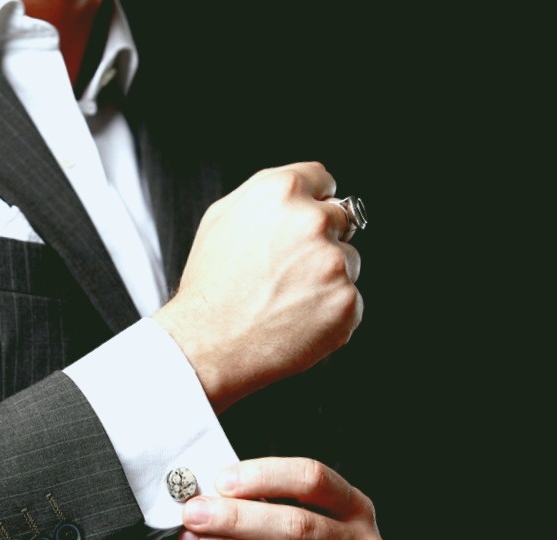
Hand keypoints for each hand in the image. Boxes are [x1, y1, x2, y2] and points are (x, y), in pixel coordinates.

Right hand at [152, 161, 361, 412]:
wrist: (207, 343)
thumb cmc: (209, 287)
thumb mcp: (221, 219)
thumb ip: (264, 198)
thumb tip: (297, 195)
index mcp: (281, 191)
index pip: (322, 179)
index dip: (315, 200)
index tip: (309, 218)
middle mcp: (312, 220)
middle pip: (340, 219)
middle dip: (321, 240)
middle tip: (287, 269)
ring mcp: (334, 262)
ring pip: (347, 261)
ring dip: (327, 277)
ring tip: (285, 298)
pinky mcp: (347, 301)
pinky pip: (349, 300)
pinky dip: (328, 311)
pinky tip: (295, 318)